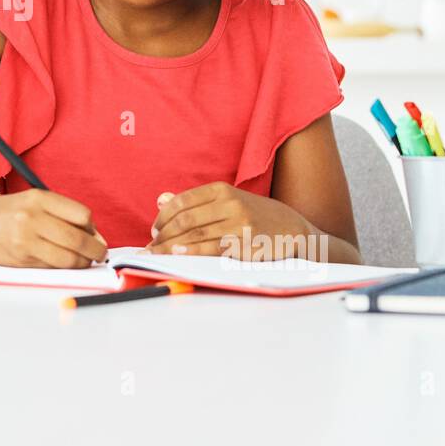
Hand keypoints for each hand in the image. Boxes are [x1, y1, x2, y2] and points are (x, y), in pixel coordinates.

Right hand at [0, 189, 108, 268]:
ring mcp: (25, 240)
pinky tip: (62, 264)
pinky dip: (63, 269)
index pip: (82, 215)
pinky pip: (52, 268)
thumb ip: (60, 214)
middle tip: (99, 254)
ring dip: (82, 264)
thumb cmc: (3, 213)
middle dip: (95, 251)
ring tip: (83, 261)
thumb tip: (94, 237)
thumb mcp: (30, 202)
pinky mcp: (20, 260)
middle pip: (78, 239)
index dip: (93, 229)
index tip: (94, 235)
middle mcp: (32, 218)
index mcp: (38, 198)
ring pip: (68, 259)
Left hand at [148, 181, 311, 259]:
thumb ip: (195, 201)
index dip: (163, 217)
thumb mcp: (227, 201)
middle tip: (151, 246)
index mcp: (222, 190)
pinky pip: (212, 249)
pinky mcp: (246, 244)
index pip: (182, 201)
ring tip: (157, 254)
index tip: (154, 229)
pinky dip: (191, 252)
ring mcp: (239, 223)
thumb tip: (161, 199)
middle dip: (163, 234)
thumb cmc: (255, 216)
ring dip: (171, 246)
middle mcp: (230, 203)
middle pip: (186, 219)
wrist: (293, 230)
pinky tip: (179, 255)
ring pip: (196, 234)